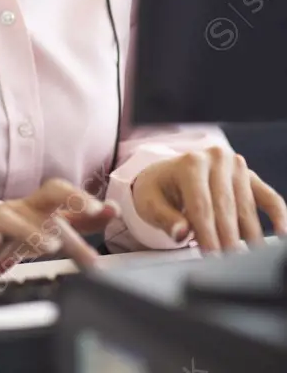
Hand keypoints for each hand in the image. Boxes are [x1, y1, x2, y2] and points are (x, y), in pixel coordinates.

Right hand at [0, 177, 120, 279]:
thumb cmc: (16, 233)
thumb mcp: (48, 228)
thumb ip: (80, 223)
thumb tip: (113, 211)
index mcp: (39, 207)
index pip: (65, 195)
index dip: (86, 200)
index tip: (111, 210)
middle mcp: (20, 208)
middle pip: (46, 193)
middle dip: (70, 196)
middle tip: (91, 209)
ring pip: (11, 217)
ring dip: (31, 229)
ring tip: (52, 245)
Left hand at [132, 146, 286, 251]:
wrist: (167, 173)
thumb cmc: (158, 190)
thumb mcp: (150, 202)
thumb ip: (165, 218)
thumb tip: (181, 233)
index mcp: (190, 163)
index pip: (202, 205)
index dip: (207, 234)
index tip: (212, 259)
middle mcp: (216, 158)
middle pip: (225, 207)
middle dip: (228, 239)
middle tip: (230, 265)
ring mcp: (236, 165)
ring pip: (246, 207)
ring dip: (249, 236)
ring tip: (249, 261)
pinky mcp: (250, 176)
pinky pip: (268, 197)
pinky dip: (278, 216)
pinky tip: (282, 235)